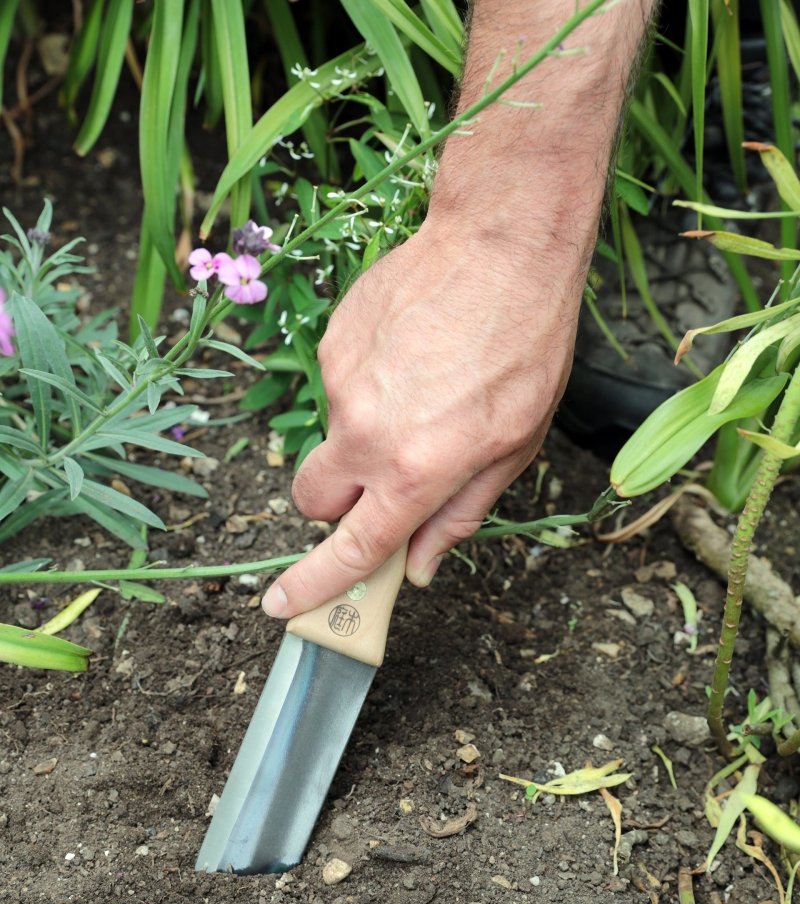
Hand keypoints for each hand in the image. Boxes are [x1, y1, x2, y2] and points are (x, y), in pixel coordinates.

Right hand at [261, 217, 584, 617]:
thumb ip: (458, 514)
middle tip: (380, 482)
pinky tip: (411, 353)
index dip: (314, 584)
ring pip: (334, 437)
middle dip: (335, 506)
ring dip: (366, 433)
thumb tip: (418, 567)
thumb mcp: (514, 448)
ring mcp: (341, 386)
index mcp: (416, 470)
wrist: (500, 242)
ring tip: (424, 388)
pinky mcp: (331, 344)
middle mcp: (366, 435)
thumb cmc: (524, 346)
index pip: (351, 549)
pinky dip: (368, 385)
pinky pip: (339, 387)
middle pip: (313, 500)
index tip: (284, 606)